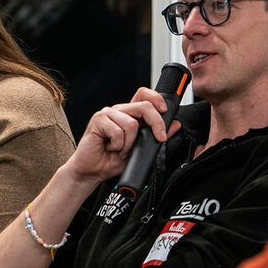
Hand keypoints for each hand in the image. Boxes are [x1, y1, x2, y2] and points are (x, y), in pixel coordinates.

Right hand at [66, 88, 181, 184]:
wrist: (91, 172)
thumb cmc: (111, 160)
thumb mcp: (140, 150)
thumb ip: (156, 136)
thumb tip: (175, 124)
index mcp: (128, 114)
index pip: (143, 95)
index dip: (156, 98)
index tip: (165, 112)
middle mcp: (118, 111)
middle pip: (144, 106)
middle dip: (156, 124)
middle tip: (159, 139)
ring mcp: (107, 114)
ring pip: (131, 124)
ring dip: (129, 143)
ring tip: (120, 149)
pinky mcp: (98, 120)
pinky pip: (117, 131)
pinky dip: (117, 145)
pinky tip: (110, 148)